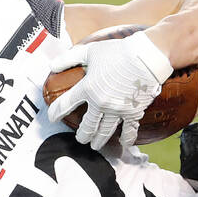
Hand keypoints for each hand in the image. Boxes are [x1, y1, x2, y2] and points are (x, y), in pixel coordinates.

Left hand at [47, 31, 173, 149]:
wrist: (145, 57)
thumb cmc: (118, 51)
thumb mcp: (89, 51)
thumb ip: (69, 58)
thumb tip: (52, 66)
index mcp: (88, 88)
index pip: (66, 104)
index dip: (56, 112)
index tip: (52, 118)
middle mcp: (100, 103)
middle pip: (87, 125)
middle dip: (82, 135)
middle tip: (80, 139)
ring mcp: (117, 110)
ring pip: (105, 131)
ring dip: (99, 140)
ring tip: (95, 145)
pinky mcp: (133, 112)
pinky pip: (129, 129)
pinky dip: (127, 138)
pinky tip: (124, 144)